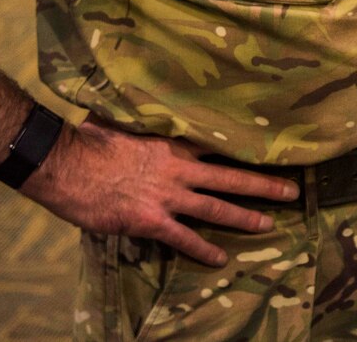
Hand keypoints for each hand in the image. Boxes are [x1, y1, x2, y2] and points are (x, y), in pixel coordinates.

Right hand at [24, 119, 298, 266]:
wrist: (64, 164)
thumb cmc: (89, 140)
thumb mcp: (123, 121)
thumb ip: (143, 119)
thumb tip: (144, 98)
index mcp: (173, 144)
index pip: (219, 148)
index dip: (247, 153)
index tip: (273, 154)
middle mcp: (178, 169)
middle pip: (230, 177)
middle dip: (263, 185)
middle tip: (292, 192)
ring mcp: (167, 196)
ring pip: (215, 207)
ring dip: (244, 216)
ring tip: (269, 224)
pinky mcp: (150, 220)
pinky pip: (183, 238)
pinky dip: (203, 248)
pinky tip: (220, 258)